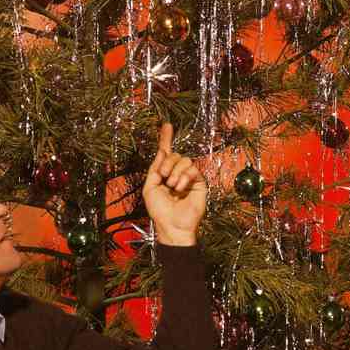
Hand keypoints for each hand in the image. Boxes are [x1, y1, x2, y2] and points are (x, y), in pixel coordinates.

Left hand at [142, 121, 206, 244]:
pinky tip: (180, 188)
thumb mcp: (150, 188)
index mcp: (164, 173)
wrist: (172, 225)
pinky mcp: (199, 182)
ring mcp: (189, 177)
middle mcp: (177, 173)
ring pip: (184, 160)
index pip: (166, 152)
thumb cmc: (159, 210)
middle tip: (164, 177)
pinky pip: (193, 169)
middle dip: (167, 163)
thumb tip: (163, 150)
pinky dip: (185, 177)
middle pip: (175, 154)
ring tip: (173, 187)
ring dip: (175, 172)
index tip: (167, 125)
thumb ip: (155, 168)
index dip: (166, 138)